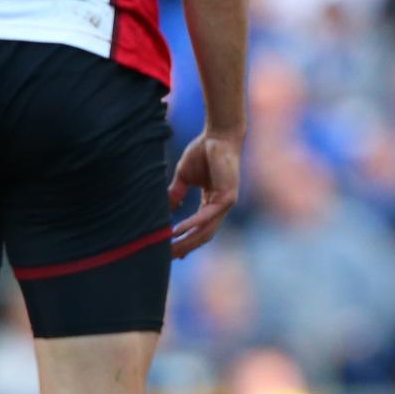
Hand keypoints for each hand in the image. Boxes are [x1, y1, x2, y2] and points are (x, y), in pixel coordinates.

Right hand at [168, 129, 241, 257]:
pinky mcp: (228, 196)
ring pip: (206, 230)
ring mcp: (226, 203)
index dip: (186, 242)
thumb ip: (176, 193)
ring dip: (187, 241)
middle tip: (166, 258)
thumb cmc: (202, 152)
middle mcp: (220, 207)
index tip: (171, 254)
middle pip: (203, 235)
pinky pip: (207, 216)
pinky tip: (177, 231)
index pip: (199, 229)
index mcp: (211, 203)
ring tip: (169, 249)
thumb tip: (166, 208)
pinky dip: (192, 224)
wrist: (218, 136)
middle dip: (184, 247)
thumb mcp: (184, 177)